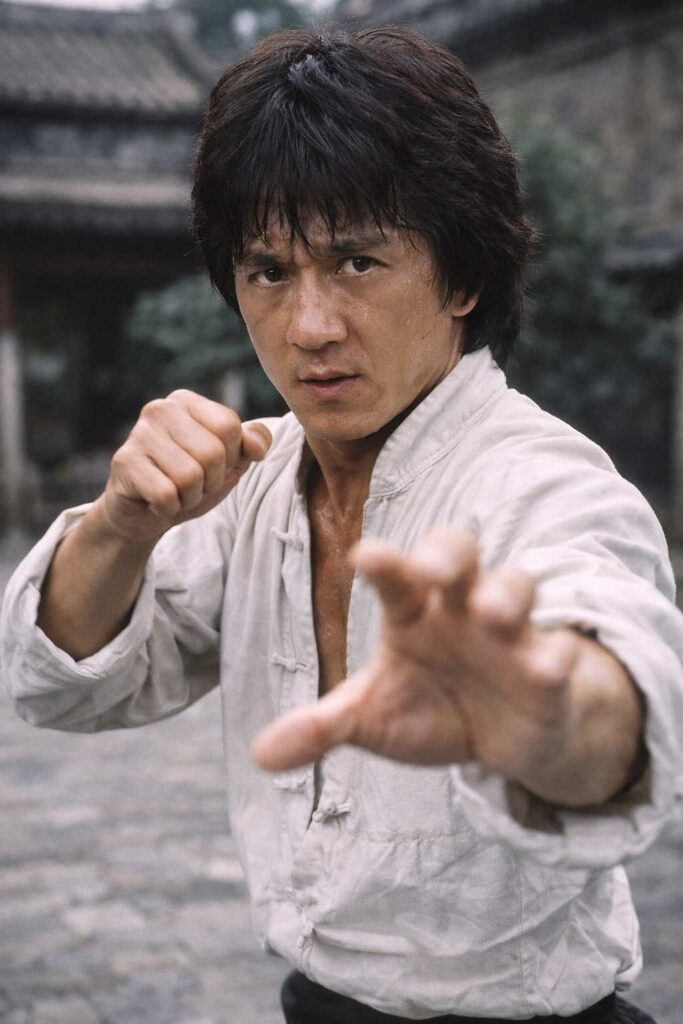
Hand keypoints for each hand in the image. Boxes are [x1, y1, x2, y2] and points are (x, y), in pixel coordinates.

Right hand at [98, 390, 270, 543]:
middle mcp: (160, 409)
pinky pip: (166, 494)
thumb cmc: (189, 482)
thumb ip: (251, 444)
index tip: (212, 468)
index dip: (230, 459)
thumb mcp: (229, 462)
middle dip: (210, 482)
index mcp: (186, 402)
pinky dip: (169, 508)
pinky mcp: (124, 462)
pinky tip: (155, 501)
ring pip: (190, 476)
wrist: (143, 514)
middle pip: (212, 453)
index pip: (230, 427)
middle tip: (192, 485)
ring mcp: (138, 433)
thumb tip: (258, 446)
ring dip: (190, 497)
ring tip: (174, 493)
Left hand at [252, 528, 642, 806]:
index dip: (386, 563)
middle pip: (459, 553)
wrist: (504, 739)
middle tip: (434, 572)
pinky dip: (555, 656)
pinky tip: (549, 664)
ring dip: (506, 593)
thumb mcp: (373, 717)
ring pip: (515, 586)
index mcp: (414, 612)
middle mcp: (461, 607)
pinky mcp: (549, 667)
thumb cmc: (431, 706)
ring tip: (492, 615)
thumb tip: (258, 756)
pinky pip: (558, 652)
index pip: (396, 577)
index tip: (364, 555)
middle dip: (448, 555)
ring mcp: (510, 632)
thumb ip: (322, 728)